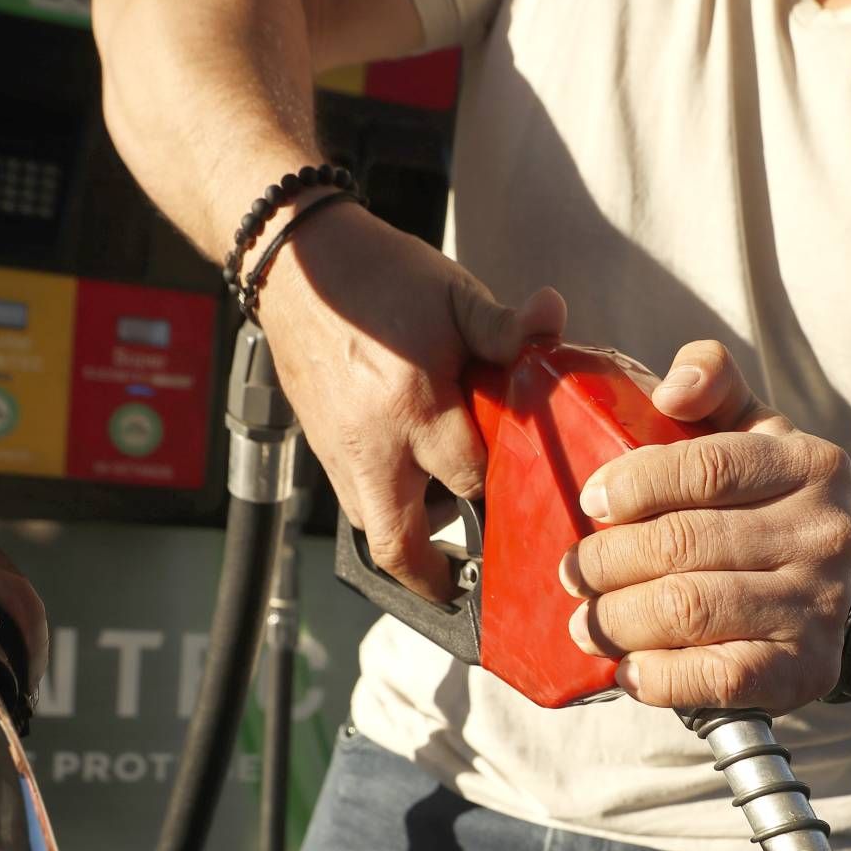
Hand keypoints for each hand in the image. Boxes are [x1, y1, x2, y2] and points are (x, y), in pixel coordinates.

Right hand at [261, 202, 566, 598]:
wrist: (298, 265)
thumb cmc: (379, 277)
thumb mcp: (451, 292)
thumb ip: (502, 324)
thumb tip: (551, 317)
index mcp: (412, 406)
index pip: (471, 476)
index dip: (503, 488)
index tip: (526, 493)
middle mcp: (371, 445)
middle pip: (400, 543)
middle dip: (435, 577)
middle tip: (468, 586)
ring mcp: (338, 453)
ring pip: (373, 528)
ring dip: (412, 537)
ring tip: (451, 522)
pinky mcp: (320, 449)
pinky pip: (354, 501)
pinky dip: (387, 508)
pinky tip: (416, 488)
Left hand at [560, 342, 850, 711]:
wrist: (824, 593)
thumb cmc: (762, 505)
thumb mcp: (748, 431)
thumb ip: (712, 384)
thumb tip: (672, 388)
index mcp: (810, 463)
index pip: (706, 465)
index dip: (634, 483)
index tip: (591, 502)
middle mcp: (825, 534)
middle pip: (683, 543)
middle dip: (607, 561)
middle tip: (573, 573)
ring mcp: (819, 606)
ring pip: (688, 609)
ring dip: (617, 619)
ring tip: (587, 621)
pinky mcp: (806, 670)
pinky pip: (717, 676)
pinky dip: (657, 676)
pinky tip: (628, 668)